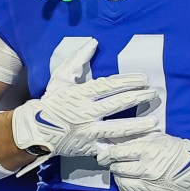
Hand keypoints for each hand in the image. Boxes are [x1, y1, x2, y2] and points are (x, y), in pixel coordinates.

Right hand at [11, 38, 157, 159]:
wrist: (35, 130)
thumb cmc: (51, 101)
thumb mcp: (61, 76)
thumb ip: (78, 59)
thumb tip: (94, 42)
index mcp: (80, 94)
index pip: (109, 86)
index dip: (128, 82)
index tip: (143, 80)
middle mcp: (86, 113)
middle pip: (117, 105)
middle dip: (138, 98)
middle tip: (153, 94)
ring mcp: (88, 132)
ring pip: (117, 129)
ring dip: (138, 125)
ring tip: (154, 122)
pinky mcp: (88, 148)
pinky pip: (109, 149)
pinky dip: (123, 148)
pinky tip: (139, 145)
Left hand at [97, 132, 189, 190]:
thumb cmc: (176, 150)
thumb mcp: (155, 138)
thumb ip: (134, 139)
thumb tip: (111, 142)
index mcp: (148, 152)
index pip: (117, 154)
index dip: (106, 155)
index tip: (102, 156)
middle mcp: (148, 171)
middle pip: (118, 169)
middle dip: (113, 166)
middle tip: (114, 164)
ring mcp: (151, 189)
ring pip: (123, 184)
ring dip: (119, 179)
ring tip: (122, 175)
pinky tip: (128, 187)